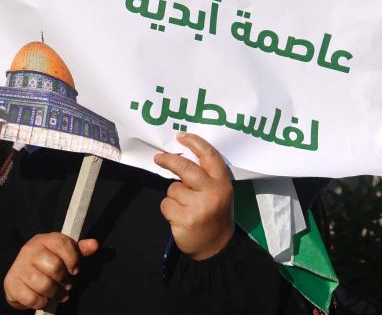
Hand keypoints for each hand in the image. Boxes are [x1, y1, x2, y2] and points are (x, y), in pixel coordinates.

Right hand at [3, 232, 98, 309]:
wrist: (22, 273)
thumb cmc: (48, 262)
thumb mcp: (64, 253)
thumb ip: (79, 250)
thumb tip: (94, 245)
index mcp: (44, 239)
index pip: (62, 244)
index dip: (73, 259)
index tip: (75, 270)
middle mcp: (29, 250)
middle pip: (55, 267)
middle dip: (65, 280)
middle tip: (67, 285)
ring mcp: (18, 267)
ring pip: (44, 285)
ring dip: (56, 293)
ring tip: (59, 294)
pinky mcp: (11, 284)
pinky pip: (32, 298)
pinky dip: (42, 302)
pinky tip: (45, 299)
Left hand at [155, 132, 234, 260]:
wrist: (216, 246)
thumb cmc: (214, 213)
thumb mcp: (218, 192)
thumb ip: (205, 176)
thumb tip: (180, 155)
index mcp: (222, 183)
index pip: (210, 156)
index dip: (195, 142)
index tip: (181, 136)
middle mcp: (212, 193)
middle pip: (185, 168)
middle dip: (169, 160)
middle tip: (159, 158)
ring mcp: (198, 207)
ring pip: (172, 189)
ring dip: (174, 196)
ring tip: (186, 207)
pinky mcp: (184, 220)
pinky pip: (166, 205)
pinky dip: (169, 210)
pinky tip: (180, 217)